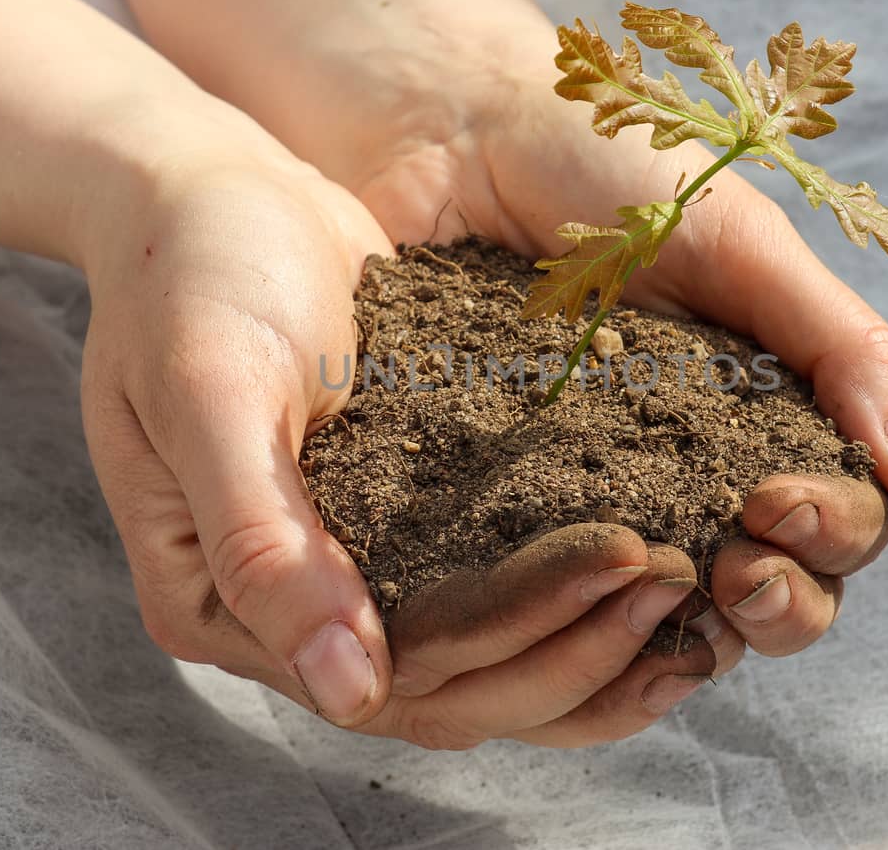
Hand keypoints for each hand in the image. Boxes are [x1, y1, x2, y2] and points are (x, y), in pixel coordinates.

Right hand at [77, 144, 730, 746]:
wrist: (210, 196)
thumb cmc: (191, 275)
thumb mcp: (211, 392)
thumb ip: (262, 541)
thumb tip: (346, 692)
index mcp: (224, 606)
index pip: (399, 661)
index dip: (518, 627)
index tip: (625, 560)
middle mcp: (292, 620)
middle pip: (460, 685)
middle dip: (578, 644)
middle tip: (682, 578)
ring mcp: (354, 580)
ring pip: (493, 659)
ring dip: (594, 639)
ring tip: (696, 589)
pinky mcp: (406, 529)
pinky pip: (500, 588)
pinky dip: (578, 592)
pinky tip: (663, 561)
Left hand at [146, 0, 887, 672]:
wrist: (448, 119)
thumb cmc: (607, 160)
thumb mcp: (742, 243)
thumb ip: (841, 350)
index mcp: (768, 412)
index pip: (839, 518)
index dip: (832, 536)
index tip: (781, 506)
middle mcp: (693, 469)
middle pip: (771, 589)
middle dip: (776, 601)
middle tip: (736, 570)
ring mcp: (597, 495)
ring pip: (669, 612)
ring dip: (689, 627)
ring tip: (667, 592)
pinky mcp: (498, 507)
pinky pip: (550, 588)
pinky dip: (573, 616)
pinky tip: (569, 612)